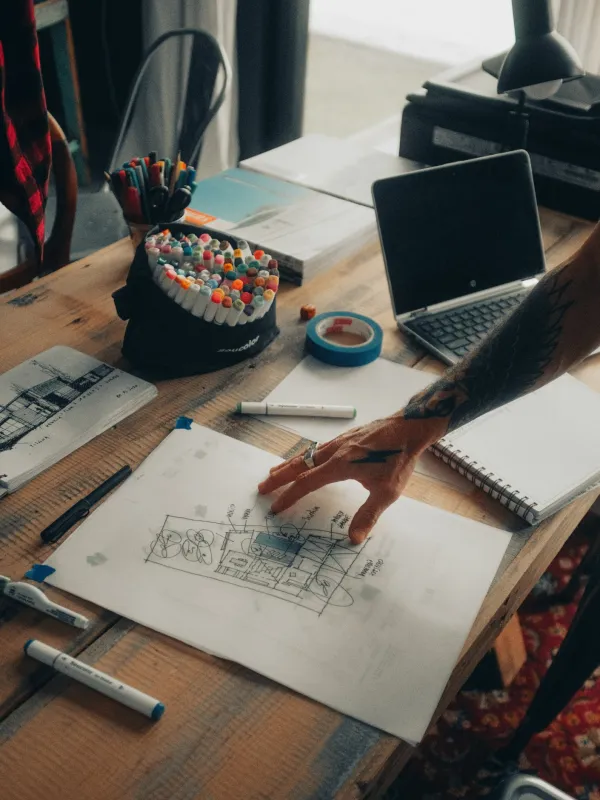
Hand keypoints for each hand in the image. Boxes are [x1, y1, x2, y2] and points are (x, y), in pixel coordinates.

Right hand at [258, 413, 443, 544]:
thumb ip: (368, 514)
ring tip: (274, 473)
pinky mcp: (346, 437)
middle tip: (261, 487)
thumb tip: (353, 538)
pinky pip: (317, 448)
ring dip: (288, 465)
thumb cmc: (398, 459)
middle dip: (279, 477)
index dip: (289, 496)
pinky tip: (306, 459)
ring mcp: (339, 442)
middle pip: (298, 465)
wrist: (409, 428)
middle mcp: (334, 451)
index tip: (276, 507)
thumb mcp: (387, 492)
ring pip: (306, 454)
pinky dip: (303, 456)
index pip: (306, 483)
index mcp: (340, 465)